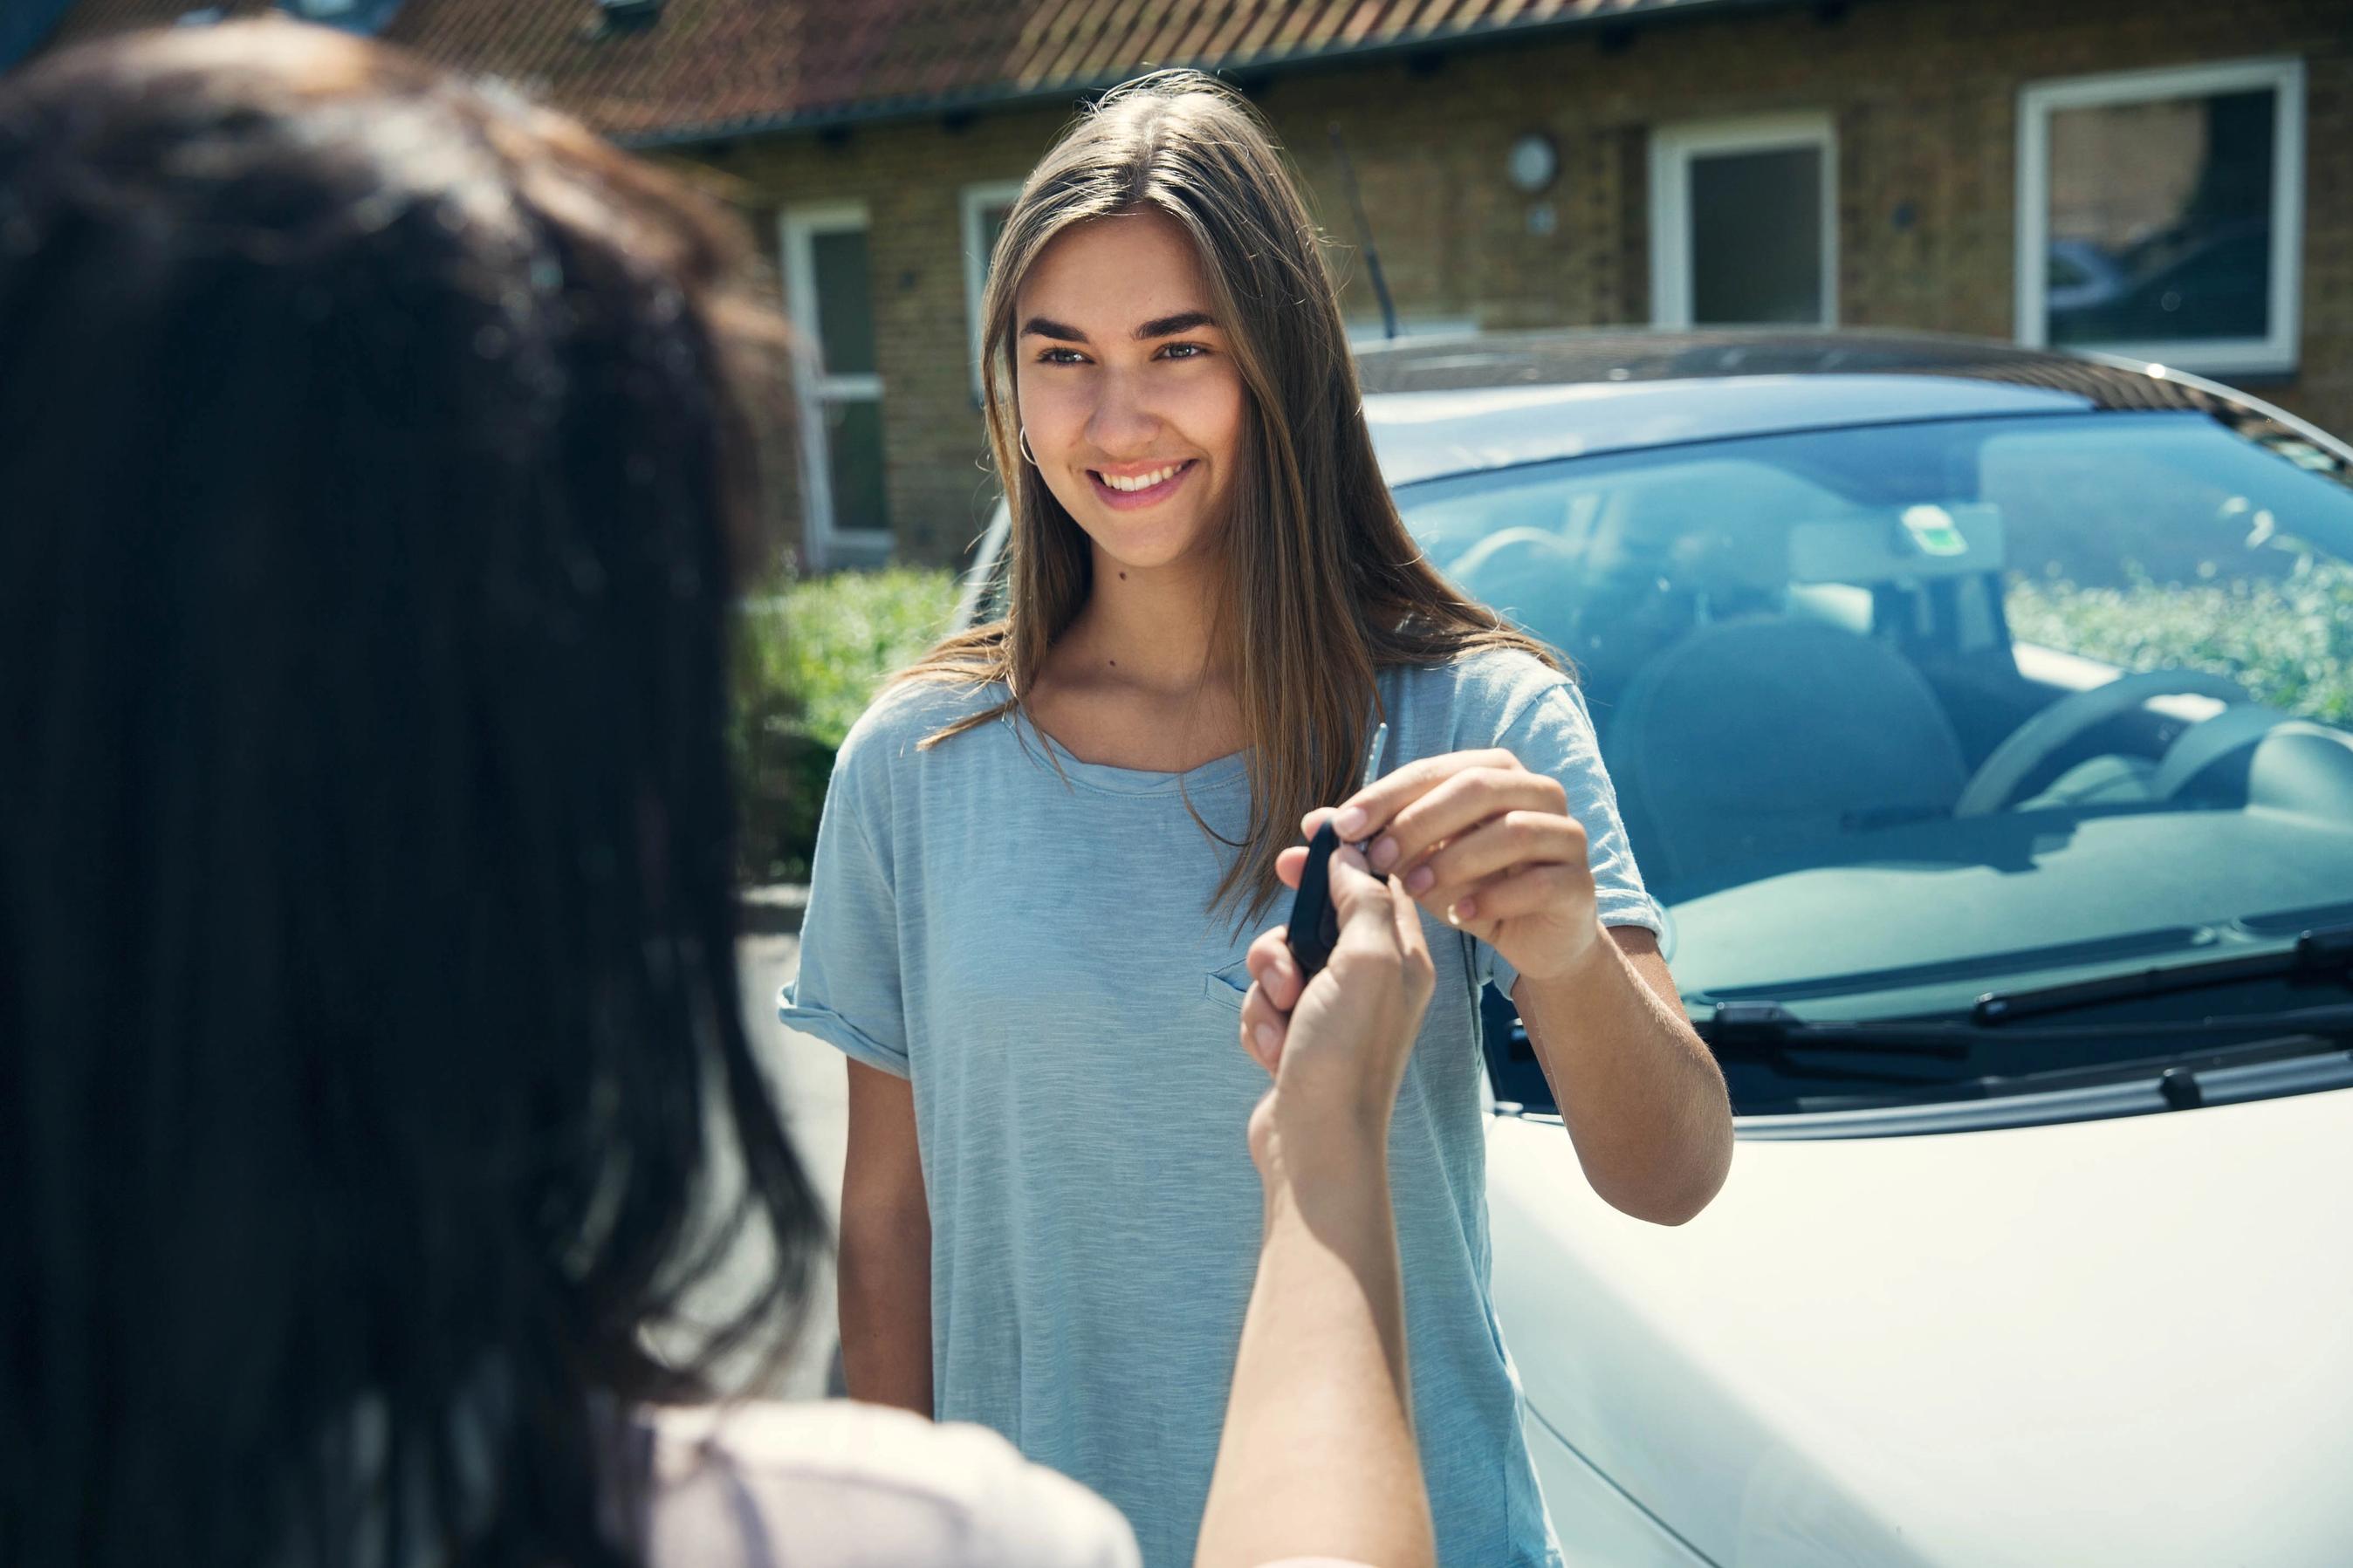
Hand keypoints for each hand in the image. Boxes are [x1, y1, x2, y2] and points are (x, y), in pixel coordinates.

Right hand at [1235, 847, 1434, 1173]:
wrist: (1314, 1144)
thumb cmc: (1346, 1057)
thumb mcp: (1366, 962)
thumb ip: (1363, 900)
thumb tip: (1351, 857)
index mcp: (1402, 960)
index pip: (1377, 885)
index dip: (1341, 859)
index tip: (1303, 844)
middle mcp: (1371, 984)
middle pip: (1319, 921)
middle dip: (1290, 932)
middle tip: (1282, 940)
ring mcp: (1332, 1014)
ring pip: (1282, 961)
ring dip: (1269, 982)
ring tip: (1282, 1013)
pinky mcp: (1298, 1041)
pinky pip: (1263, 1003)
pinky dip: (1259, 1022)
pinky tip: (1272, 1051)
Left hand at [1290, 748, 1602, 986]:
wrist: (1537, 938)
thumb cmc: (1470, 887)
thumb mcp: (1412, 865)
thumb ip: (1365, 847)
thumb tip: (1305, 831)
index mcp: (1493, 771)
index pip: (1433, 769)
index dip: (1385, 795)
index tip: (1341, 828)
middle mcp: (1536, 791)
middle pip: (1476, 787)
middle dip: (1418, 822)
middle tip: (1376, 859)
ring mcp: (1566, 833)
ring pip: (1512, 830)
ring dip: (1455, 858)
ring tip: (1414, 888)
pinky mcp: (1580, 882)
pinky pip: (1541, 881)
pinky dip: (1495, 897)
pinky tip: (1461, 916)